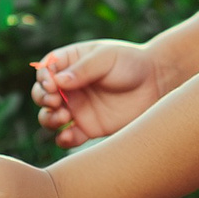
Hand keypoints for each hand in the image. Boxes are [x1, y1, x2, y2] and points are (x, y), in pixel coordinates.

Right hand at [33, 37, 164, 141]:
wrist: (157, 83)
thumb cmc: (131, 62)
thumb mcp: (107, 58)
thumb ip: (83, 69)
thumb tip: (57, 82)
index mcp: (71, 63)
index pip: (45, 70)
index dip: (43, 78)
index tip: (52, 84)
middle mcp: (69, 87)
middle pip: (41, 94)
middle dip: (42, 99)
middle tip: (56, 101)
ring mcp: (77, 108)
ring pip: (49, 117)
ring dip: (48, 119)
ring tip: (63, 117)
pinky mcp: (88, 127)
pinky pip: (67, 137)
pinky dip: (62, 139)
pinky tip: (69, 135)